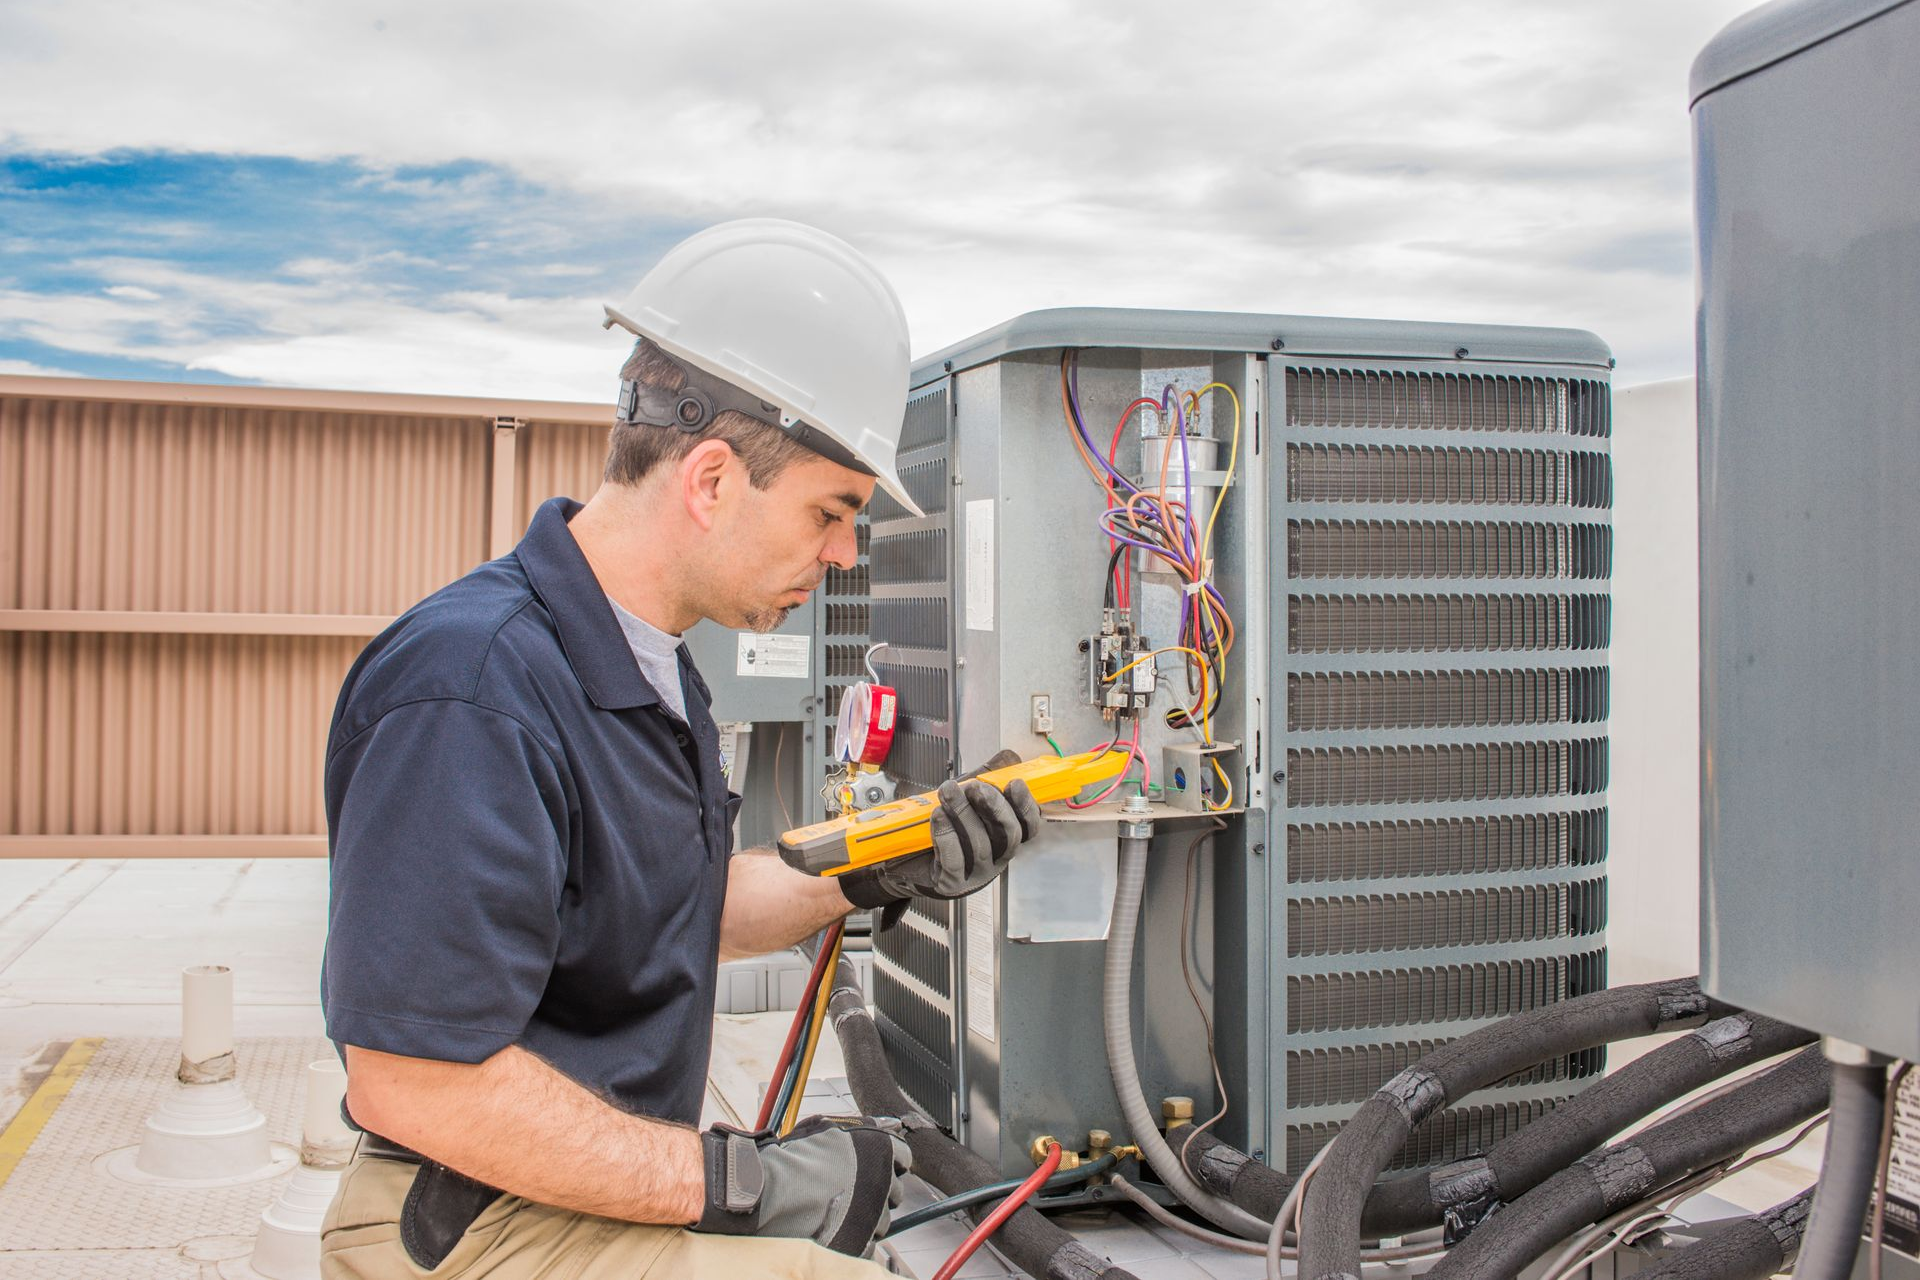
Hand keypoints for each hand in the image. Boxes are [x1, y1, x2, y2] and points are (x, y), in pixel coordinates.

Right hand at [694, 1116, 911, 1254]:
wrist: (767, 1193)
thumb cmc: (792, 1159)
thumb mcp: (827, 1129)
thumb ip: (860, 1127)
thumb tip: (882, 1123)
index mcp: (881, 1149)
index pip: (904, 1156)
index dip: (888, 1161)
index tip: (875, 1166)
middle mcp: (884, 1181)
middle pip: (895, 1190)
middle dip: (878, 1189)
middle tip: (850, 1188)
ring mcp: (874, 1215)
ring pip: (882, 1220)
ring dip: (866, 1216)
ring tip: (836, 1208)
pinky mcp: (861, 1244)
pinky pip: (869, 1244)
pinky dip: (857, 1239)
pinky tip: (835, 1227)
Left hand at [840, 750, 1042, 907]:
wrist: (903, 856)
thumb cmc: (940, 827)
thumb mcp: (966, 799)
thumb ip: (988, 778)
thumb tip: (1008, 758)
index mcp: (1003, 838)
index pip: (1028, 826)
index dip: (1026, 805)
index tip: (1014, 783)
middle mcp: (996, 858)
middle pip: (1009, 836)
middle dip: (994, 807)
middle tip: (975, 787)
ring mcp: (976, 874)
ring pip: (980, 845)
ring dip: (963, 814)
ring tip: (947, 793)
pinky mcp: (952, 883)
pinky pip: (954, 860)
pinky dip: (946, 835)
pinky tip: (937, 817)